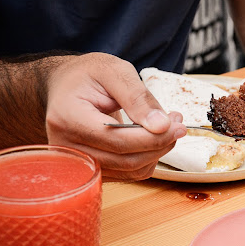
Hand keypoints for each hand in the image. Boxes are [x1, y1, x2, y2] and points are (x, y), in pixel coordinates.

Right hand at [45, 53, 186, 180]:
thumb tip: (162, 126)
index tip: (177, 125)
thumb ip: (137, 97)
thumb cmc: (88, 76)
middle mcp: (66, 146)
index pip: (116, 140)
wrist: (66, 86)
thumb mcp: (114, 71)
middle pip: (125, 160)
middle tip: (178, 124)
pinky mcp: (90, 169)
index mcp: (67, 118)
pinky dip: (147, 159)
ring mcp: (77, 163)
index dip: (152, 137)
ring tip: (168, 128)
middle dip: (160, 144)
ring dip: (157, 153)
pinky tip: (152, 139)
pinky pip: (127, 173)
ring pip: (130, 170)